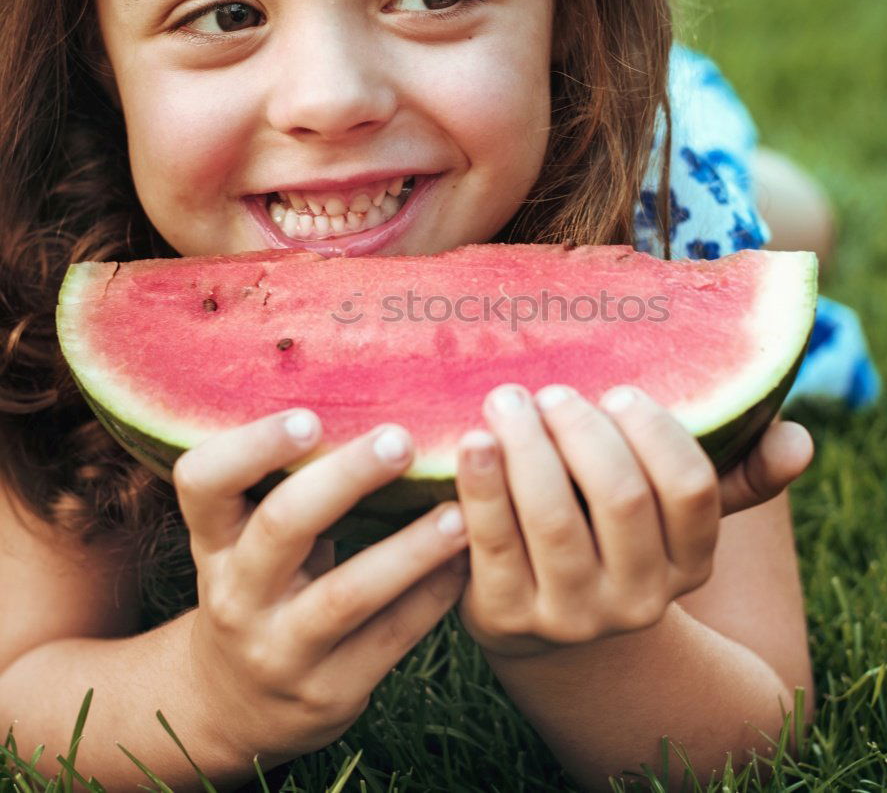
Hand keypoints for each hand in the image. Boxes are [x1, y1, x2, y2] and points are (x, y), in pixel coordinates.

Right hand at [172, 410, 468, 767]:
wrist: (235, 704)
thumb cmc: (259, 587)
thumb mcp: (245, 542)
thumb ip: (284, 485)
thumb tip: (371, 396)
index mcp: (214, 542)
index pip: (202, 482)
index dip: (251, 446)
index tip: (310, 416)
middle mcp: (236, 595)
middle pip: (282, 525)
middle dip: (345, 478)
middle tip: (402, 441)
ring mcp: (280, 649)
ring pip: (346, 594)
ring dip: (410, 549)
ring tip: (460, 513)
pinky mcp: (328, 692)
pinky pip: (390, 638)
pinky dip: (433, 595)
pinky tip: (469, 560)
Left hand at [454, 385, 811, 658]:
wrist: (543, 616)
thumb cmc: (610, 533)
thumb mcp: (671, 515)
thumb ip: (739, 473)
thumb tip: (802, 440)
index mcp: (688, 563)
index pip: (690, 490)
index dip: (655, 432)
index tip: (619, 391)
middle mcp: (638, 598)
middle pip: (620, 499)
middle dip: (584, 431)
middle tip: (552, 391)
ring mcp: (570, 615)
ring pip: (554, 519)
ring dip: (528, 448)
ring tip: (508, 400)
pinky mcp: (505, 616)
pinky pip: (492, 542)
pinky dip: (481, 485)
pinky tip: (470, 440)